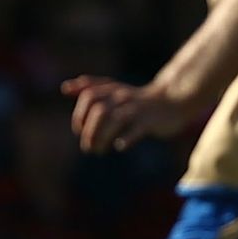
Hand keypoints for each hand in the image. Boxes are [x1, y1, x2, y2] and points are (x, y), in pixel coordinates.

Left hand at [61, 76, 197, 153]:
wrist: (173, 100)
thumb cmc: (139, 99)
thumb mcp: (114, 90)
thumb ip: (91, 87)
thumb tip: (64, 88)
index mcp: (113, 90)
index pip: (89, 97)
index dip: (80, 113)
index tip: (79, 129)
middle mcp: (123, 97)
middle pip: (100, 110)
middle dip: (89, 130)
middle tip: (87, 146)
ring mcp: (138, 109)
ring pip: (115, 120)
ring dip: (102, 137)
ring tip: (98, 150)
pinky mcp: (150, 121)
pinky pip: (136, 130)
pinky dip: (125, 139)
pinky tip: (119, 146)